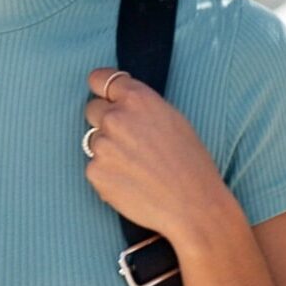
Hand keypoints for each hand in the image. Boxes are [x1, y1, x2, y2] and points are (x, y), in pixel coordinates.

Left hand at [83, 67, 228, 239]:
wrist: (193, 207)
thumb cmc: (190, 163)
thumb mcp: (172, 118)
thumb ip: (140, 105)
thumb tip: (118, 101)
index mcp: (136, 98)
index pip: (99, 79)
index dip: (100, 88)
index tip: (103, 95)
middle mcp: (115, 117)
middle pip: (92, 109)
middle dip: (105, 121)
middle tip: (129, 140)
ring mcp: (102, 145)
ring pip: (93, 140)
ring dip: (107, 149)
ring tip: (136, 166)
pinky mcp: (95, 172)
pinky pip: (94, 167)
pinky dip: (107, 174)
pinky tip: (131, 183)